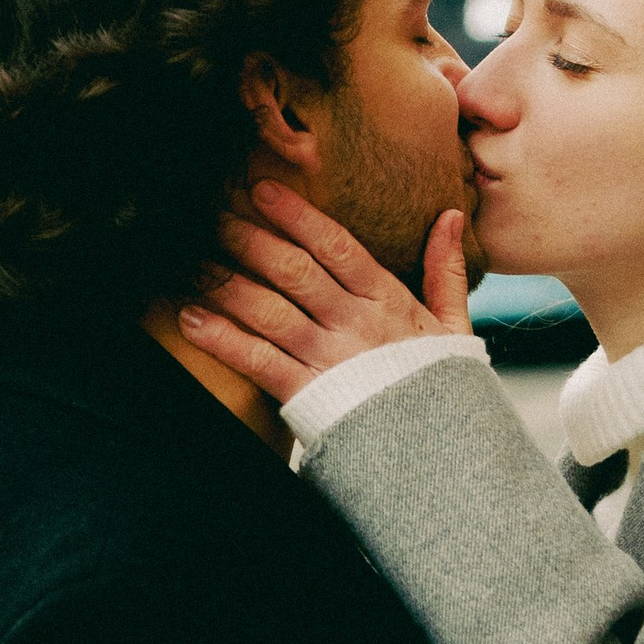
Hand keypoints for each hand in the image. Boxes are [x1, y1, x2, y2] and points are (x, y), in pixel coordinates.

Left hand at [178, 179, 473, 402]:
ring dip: (226, 283)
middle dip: (250, 239)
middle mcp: (354, 326)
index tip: (264, 190)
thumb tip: (452, 215)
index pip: (338, 248)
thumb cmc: (443, 387)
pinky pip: (257, 361)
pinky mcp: (307, 395)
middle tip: (213, 214)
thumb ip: (445, 270)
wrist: (440, 454)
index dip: (298, 216)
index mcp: (388, 302)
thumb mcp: (454, 326)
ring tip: (191, 260)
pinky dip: (221, 339)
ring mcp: (328, 360)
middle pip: (295, 273)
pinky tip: (190, 319)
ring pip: (270, 311)